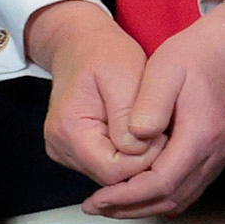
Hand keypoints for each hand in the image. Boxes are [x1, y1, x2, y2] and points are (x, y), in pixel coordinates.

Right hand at [26, 0, 159, 183]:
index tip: (163, 134)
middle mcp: (60, 146)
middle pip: (112, 178)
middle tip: (163, 132)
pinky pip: (108, 166)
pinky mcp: (75, 151)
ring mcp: (66, 151)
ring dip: (137, 159)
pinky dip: (128, 155)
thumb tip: (137, 151)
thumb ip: (127, 117)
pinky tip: (139, 134)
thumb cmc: (104, 55)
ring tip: (150, 130)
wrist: (81, 45)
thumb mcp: (123, 77)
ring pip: (112, 175)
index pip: (113, 171)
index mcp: (68, 130)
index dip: (145, 159)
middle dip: (143, 160)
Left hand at [80, 2, 224, 216]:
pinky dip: (162, 196)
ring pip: (182, 198)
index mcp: (201, 134)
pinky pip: (189, 188)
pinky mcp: (217, 153)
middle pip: (171, 198)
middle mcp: (214, 153)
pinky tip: (140, 193)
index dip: (127, 195)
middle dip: (131, 208)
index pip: (162, 182)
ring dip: (145, 206)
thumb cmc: (199, 55)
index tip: (98, 198)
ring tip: (112, 204)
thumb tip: (133, 139)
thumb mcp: (165, 69)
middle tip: (97, 206)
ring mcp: (219, 156)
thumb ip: (149, 105)